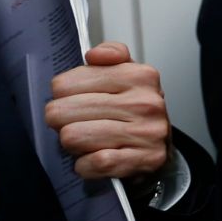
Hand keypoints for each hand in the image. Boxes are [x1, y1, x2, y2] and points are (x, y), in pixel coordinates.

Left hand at [45, 42, 171, 179]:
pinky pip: (93, 163)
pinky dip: (86, 166)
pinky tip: (94, 159)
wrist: (160, 145)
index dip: (62, 97)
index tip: (76, 101)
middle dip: (62, 123)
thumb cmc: (134, 109)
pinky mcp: (144, 159)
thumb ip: (110, 55)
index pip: (64, 84)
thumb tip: (95, 55)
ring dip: (74, 145)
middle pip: (61, 112)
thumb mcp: (126, 73)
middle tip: (78, 124)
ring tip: (89, 141)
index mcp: (138, 75)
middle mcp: (146, 102)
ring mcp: (146, 132)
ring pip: (73, 137)